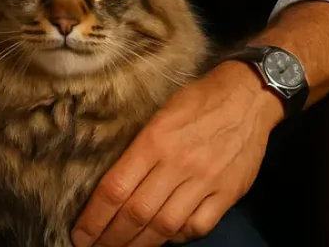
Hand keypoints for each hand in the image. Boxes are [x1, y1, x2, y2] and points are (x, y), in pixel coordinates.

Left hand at [71, 62, 281, 245]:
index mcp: (154, 139)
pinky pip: (198, 226)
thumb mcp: (160, 111)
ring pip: (166, 226)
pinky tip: (165, 238)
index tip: (81, 234)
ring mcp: (205, 181)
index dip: (95, 216)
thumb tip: (118, 181)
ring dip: (141, 244)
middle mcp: (177, 163)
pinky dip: (178, 238)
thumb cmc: (197, 99)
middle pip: (137, 212)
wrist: (247, 96)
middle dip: (111, 237)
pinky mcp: (227, 194)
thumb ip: (140, 147)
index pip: (117, 187)